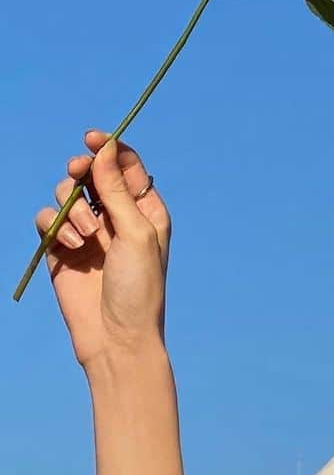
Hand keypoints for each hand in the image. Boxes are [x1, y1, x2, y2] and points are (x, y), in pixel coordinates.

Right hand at [34, 129, 171, 370]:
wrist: (115, 337)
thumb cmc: (139, 286)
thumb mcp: (135, 233)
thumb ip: (116, 191)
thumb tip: (105, 148)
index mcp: (145, 209)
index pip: (125, 166)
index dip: (109, 147)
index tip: (91, 137)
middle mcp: (115, 217)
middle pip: (91, 174)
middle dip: (82, 169)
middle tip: (78, 171)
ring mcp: (86, 233)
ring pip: (66, 195)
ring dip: (73, 208)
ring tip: (88, 236)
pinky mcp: (61, 250)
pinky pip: (47, 220)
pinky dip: (55, 226)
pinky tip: (71, 246)